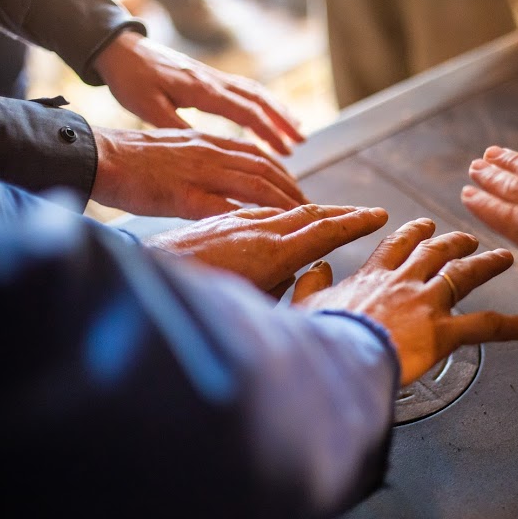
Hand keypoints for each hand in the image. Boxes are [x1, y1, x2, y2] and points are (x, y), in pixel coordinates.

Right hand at [91, 126, 307, 218]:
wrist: (96, 156)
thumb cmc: (128, 160)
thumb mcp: (174, 151)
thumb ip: (200, 161)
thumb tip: (218, 180)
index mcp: (206, 142)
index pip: (254, 154)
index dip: (280, 170)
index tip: (296, 187)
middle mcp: (209, 152)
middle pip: (264, 168)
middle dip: (291, 187)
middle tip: (310, 206)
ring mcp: (199, 171)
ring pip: (254, 183)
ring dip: (282, 201)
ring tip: (300, 217)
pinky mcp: (184, 193)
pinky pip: (226, 205)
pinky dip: (251, 215)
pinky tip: (268, 228)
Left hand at [94, 31, 303, 155]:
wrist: (121, 49)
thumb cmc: (131, 79)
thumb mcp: (147, 107)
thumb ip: (177, 126)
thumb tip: (207, 148)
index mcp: (202, 91)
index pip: (246, 112)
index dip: (269, 132)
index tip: (285, 152)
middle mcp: (214, 81)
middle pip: (260, 100)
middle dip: (283, 122)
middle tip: (302, 143)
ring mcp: (215, 77)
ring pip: (257, 93)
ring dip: (279, 111)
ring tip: (297, 132)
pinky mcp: (211, 78)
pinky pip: (246, 89)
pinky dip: (265, 103)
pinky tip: (272, 115)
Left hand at [144, 204, 389, 292]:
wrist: (138, 279)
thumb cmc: (191, 303)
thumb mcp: (247, 309)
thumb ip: (280, 290)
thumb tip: (295, 276)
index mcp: (271, 252)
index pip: (325, 231)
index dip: (355, 222)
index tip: (379, 214)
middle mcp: (258, 229)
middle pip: (311, 212)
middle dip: (344, 211)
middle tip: (368, 211)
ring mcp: (237, 221)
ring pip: (286, 209)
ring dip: (315, 210)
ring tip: (333, 214)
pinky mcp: (218, 220)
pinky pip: (262, 210)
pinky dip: (285, 211)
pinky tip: (284, 217)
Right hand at [291, 218, 517, 384]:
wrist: (333, 353)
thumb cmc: (319, 334)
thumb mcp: (305, 304)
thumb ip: (312, 283)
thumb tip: (318, 266)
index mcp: (373, 275)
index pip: (397, 246)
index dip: (412, 234)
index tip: (422, 227)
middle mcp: (405, 281)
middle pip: (436, 252)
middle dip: (453, 242)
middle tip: (466, 238)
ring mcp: (427, 303)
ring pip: (464, 275)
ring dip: (486, 264)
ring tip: (504, 259)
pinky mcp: (443, 331)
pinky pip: (486, 326)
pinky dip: (513, 326)